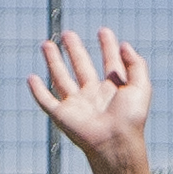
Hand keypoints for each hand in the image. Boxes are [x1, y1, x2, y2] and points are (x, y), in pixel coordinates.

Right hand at [25, 30, 153, 173]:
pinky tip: (31, 78)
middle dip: (76, 50)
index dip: (108, 46)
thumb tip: (125, 45)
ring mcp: (77, 104)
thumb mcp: (141, 88)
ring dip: (53, 61)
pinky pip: (46, 101)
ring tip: (47, 44)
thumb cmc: (130, 118)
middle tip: (68, 33)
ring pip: (61, 78)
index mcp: (114, 89)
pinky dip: (37, 90)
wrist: (114, 143)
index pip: (110, 63)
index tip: (104, 31)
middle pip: (82, 67)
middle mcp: (94, 95)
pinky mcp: (61, 115)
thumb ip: (136, 65)